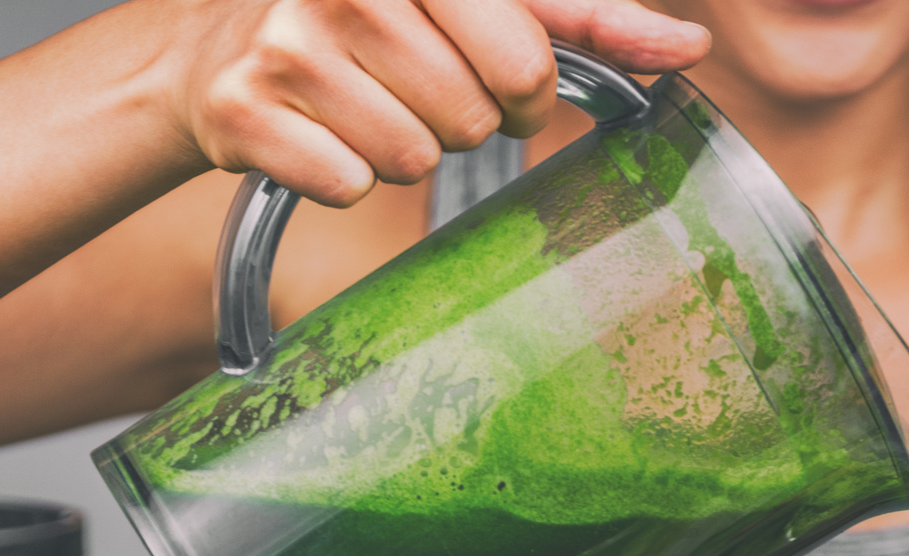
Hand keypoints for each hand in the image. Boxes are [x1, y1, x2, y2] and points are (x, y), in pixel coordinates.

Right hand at [168, 0, 710, 205]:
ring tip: (366, 108)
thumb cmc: (373, 23)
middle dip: (462, 121)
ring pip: (412, 157)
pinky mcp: (245, 110)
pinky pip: (348, 184)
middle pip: (471, 116)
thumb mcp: (477, 2)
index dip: (523, 89)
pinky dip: (344, 176)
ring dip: (403, 152)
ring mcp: (288, 44)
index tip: (498, 79)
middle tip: (420, 93)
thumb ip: (582, 21)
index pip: (523, 56)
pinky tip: (321, 136)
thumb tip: (688, 47)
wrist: (221, 51)